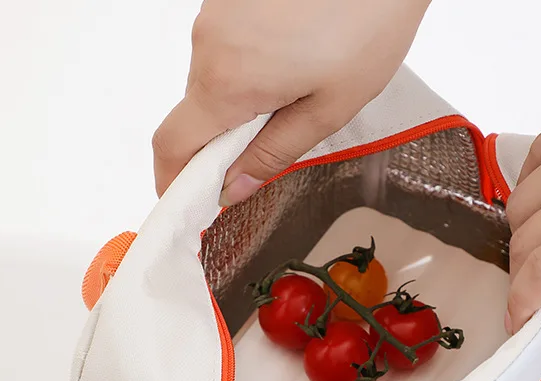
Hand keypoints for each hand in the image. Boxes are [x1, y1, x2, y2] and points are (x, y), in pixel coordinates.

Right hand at [152, 0, 430, 199]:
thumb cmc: (368, 24)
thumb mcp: (327, 110)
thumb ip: (272, 155)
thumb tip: (233, 189)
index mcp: (227, 81)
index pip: (173, 145)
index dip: (172, 181)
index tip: (188, 202)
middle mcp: (208, 43)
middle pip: (194, 112)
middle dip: (222, 140)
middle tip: (269, 146)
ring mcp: (215, 13)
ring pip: (212, 77)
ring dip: (241, 98)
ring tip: (297, 86)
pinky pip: (227, 46)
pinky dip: (249, 65)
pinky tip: (293, 55)